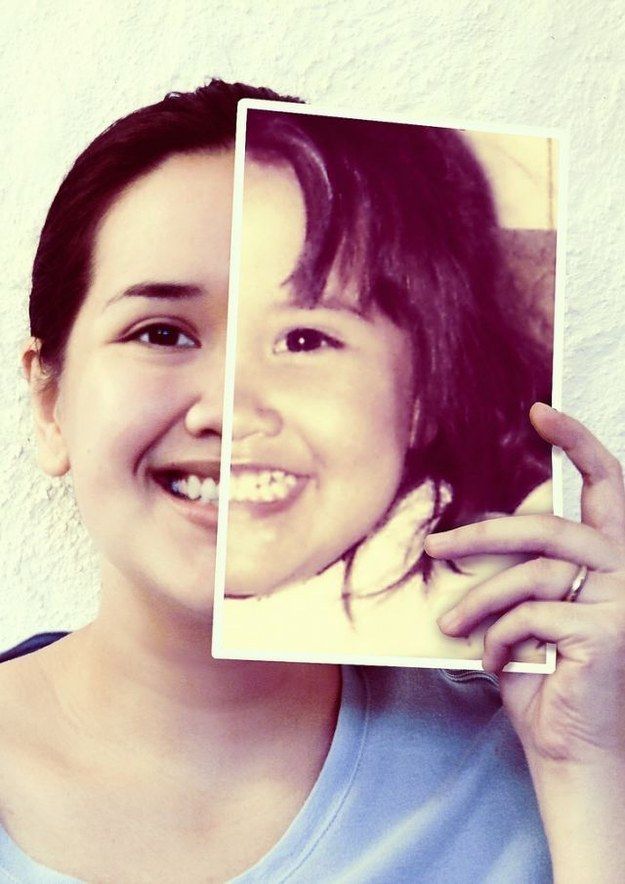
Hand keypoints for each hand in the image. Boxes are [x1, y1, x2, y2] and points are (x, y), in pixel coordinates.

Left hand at [424, 403, 624, 766]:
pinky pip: (529, 613)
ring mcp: (624, 600)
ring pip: (532, 572)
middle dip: (484, 534)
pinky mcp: (607, 631)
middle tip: (435, 547)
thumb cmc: (545, 676)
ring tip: (450, 625)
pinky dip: (499, 636)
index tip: (541, 411)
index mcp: (613, 558)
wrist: (571, 751)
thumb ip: (524, 569)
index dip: (578, 443)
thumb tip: (474, 533)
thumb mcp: (530, 609)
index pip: (607, 486)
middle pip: (549, 528)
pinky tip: (495, 660)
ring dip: (480, 600)